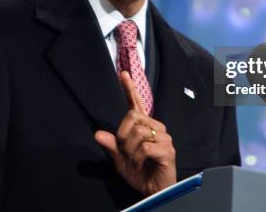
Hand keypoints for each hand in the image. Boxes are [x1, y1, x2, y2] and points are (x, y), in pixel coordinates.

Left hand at [95, 70, 176, 196]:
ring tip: (135, 161)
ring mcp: (164, 137)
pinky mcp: (168, 149)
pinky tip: (142, 164)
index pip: (135, 105)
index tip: (123, 74)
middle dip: (122, 135)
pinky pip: (145, 147)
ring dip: (130, 150)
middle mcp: (155, 127)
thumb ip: (111, 145)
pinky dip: (137, 158)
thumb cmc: (140, 173)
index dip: (129, 89)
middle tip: (126, 152)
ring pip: (137, 132)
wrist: (154, 191)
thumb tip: (97, 134)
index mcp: (144, 127)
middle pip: (132, 117)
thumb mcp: (120, 159)